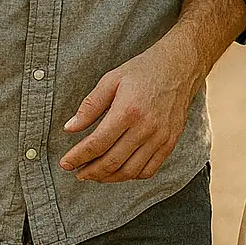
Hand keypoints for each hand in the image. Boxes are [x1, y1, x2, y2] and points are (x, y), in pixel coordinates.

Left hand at [60, 35, 199, 182]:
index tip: (65, 163)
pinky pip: (149, 170)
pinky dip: (131, 176)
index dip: (78, 156)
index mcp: (128, 110)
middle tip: (77, 172)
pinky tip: (119, 171)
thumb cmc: (143, 70)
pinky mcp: (170, 142)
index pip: (97, 143)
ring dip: (108, 177)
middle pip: (112, 161)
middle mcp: (146, 127)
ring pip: (130, 171)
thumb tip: (69, 128)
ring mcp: (160, 137)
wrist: (180, 66)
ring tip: (95, 174)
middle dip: (90, 171)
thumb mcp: (111, 80)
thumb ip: (90, 106)